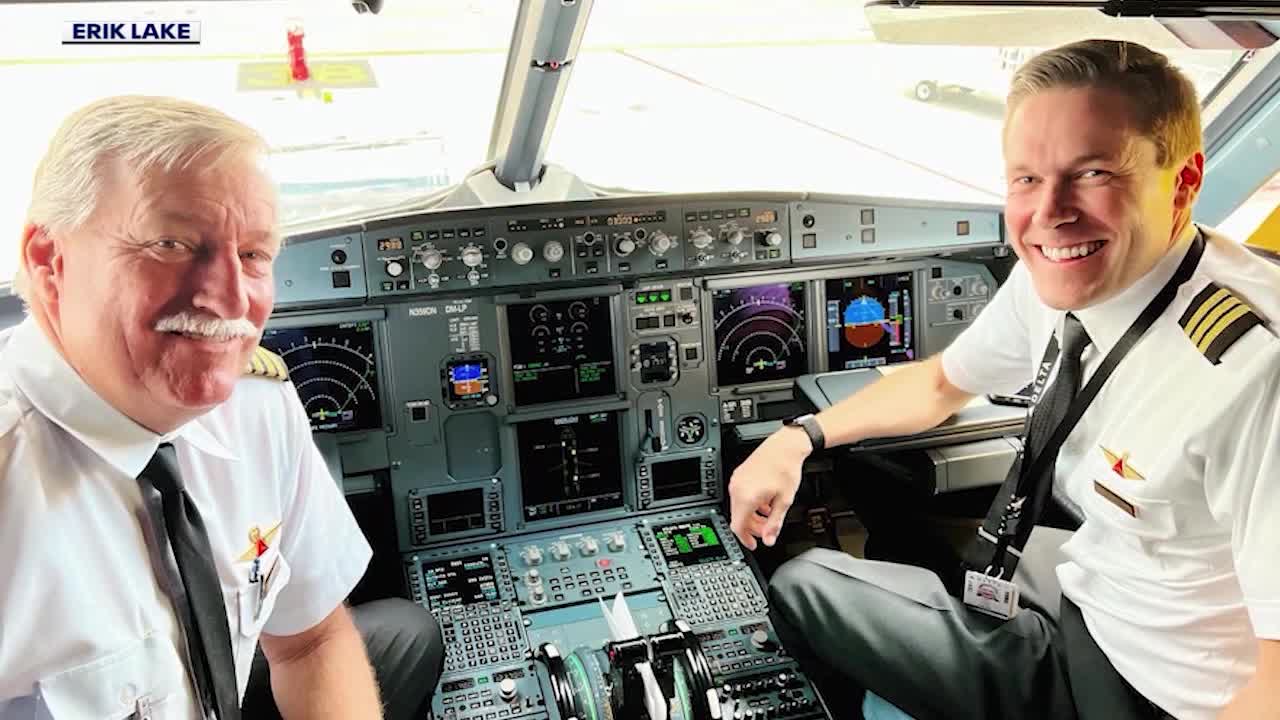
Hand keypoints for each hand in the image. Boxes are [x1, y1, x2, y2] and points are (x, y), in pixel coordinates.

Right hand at [728, 426, 811, 549]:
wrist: (785, 446)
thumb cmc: (785, 468)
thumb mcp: (784, 501)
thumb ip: (774, 524)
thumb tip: (769, 539)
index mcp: (746, 497)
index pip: (738, 526)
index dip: (745, 539)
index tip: (753, 544)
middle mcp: (737, 489)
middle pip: (738, 517)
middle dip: (752, 527)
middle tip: (765, 531)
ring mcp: (737, 480)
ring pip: (739, 506)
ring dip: (752, 515)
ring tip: (769, 516)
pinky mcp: (739, 475)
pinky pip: (740, 495)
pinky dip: (751, 504)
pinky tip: (765, 503)